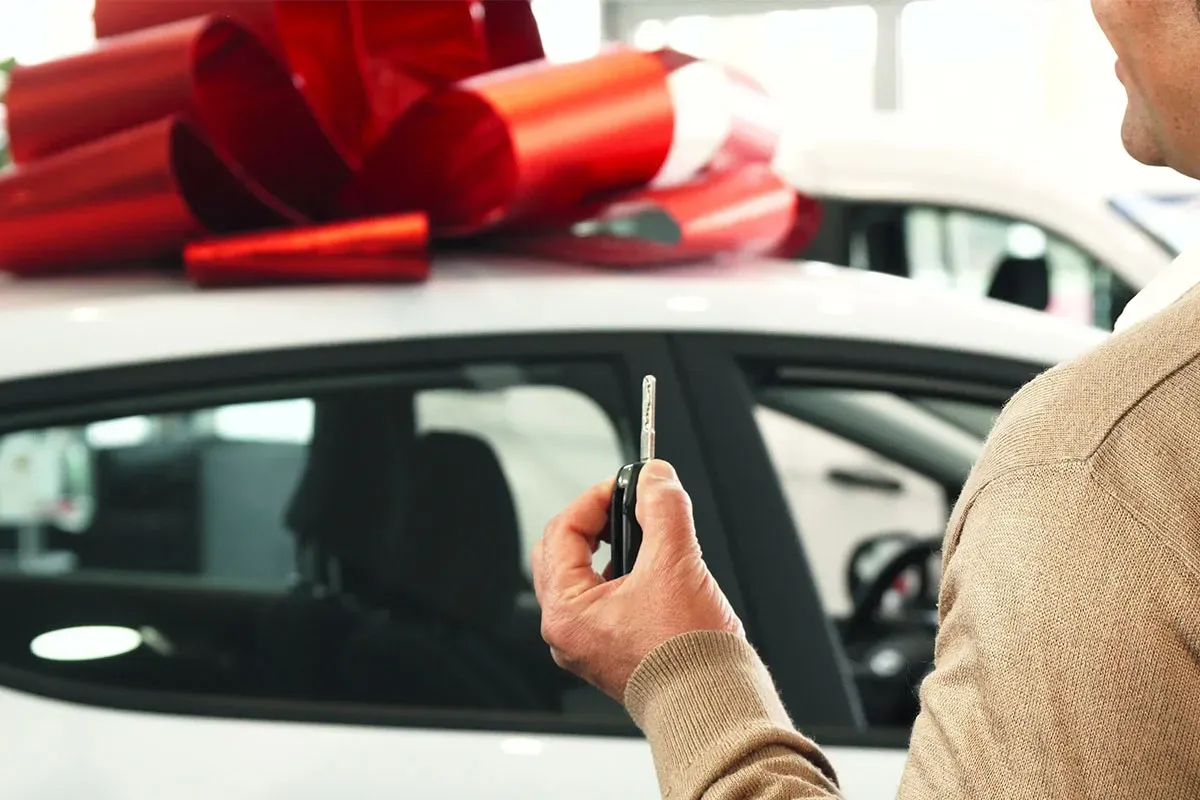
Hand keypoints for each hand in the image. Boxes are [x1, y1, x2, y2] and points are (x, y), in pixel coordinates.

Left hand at [531, 459, 744, 701]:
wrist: (713, 705)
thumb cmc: (688, 656)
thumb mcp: (676, 564)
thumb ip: (664, 508)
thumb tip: (657, 477)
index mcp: (566, 612)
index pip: (563, 532)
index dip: (595, 499)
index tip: (626, 485)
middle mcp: (568, 631)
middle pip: (565, 552)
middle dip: (598, 522)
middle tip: (629, 505)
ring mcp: (588, 643)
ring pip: (585, 576)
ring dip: (613, 548)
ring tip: (648, 537)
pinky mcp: (612, 650)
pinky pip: (605, 599)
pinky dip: (624, 575)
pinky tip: (655, 571)